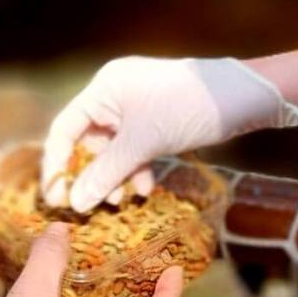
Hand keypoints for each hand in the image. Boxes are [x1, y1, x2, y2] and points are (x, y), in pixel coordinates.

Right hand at [39, 56, 297, 213]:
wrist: (241, 96)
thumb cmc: (185, 109)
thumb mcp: (142, 144)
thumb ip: (106, 173)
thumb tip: (75, 203)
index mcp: (103, 88)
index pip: (64, 127)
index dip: (57, 164)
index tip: (56, 198)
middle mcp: (114, 94)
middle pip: (88, 141)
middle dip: (91, 175)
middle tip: (91, 208)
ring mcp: (135, 106)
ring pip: (113, 149)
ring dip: (116, 176)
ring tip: (122, 202)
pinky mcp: (155, 119)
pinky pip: (134, 148)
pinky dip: (136, 169)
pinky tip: (146, 189)